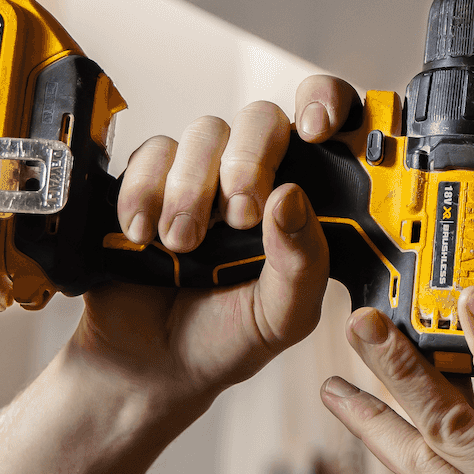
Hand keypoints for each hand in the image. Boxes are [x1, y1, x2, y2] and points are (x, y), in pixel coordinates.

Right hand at [75, 75, 363, 403]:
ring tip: (184, 243)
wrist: (151, 369)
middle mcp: (254, 176)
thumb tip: (292, 196)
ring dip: (193, 187)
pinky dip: (145, 190)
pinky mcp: (148, 180)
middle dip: (251, 159)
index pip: (329, 123)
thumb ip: (303, 262)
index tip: (318, 127)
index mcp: (302, 200)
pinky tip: (144, 235)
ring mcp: (201, 175)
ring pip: (205, 131)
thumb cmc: (228, 338)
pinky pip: (150, 152)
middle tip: (240, 214)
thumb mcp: (283, 316)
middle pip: (262, 118)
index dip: (327, 103)